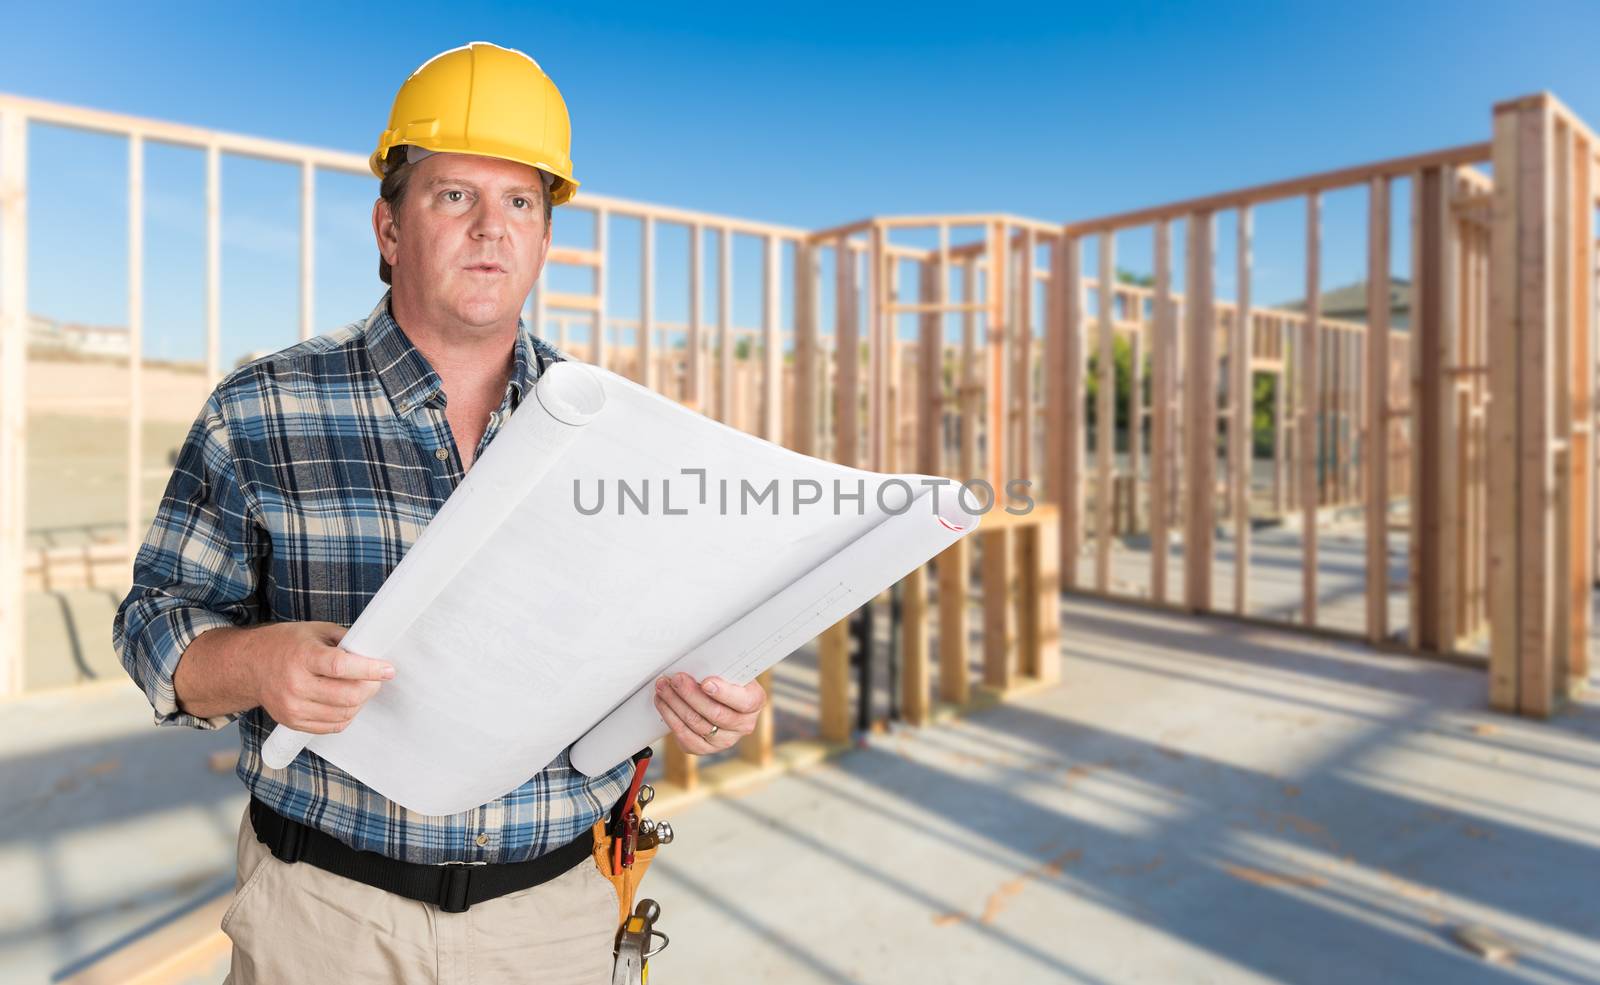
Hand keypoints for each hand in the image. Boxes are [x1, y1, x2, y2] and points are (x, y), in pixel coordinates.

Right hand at [249, 622, 393, 733]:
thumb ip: (346, 641)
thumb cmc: (287, 645)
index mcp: (302, 657)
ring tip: (361, 688)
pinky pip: (333, 726)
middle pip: (347, 696)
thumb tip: (375, 653)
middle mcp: (295, 684)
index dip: (369, 669)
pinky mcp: (293, 722)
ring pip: (344, 714)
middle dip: (371, 687)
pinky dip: (347, 715)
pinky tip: (346, 701)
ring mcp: (292, 707)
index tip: (387, 669)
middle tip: (376, 678)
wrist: (250, 666)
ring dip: (361, 702)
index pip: (341, 667)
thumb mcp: (316, 631)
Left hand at [652, 672, 766, 754]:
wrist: (720, 698)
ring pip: (697, 725)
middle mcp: (743, 725)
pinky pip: (686, 737)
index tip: (705, 683)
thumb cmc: (725, 679)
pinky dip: (671, 718)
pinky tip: (663, 704)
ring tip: (664, 688)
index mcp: (754, 702)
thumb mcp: (730, 670)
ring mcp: (725, 740)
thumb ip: (720, 670)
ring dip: (676, 704)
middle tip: (676, 679)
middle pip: (716, 714)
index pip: (743, 701)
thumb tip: (697, 664)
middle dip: (691, 695)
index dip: (724, 693)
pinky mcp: (705, 749)